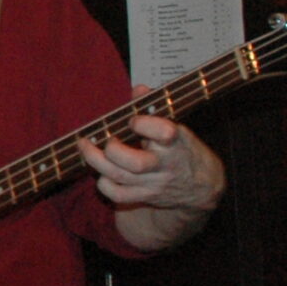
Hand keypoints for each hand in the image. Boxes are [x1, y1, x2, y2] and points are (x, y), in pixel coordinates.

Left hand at [82, 110, 224, 253]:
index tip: (133, 120)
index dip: (145, 124)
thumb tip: (138, 89)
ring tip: (86, 146)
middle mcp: (165, 165)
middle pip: (135, 163)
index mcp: (176, 142)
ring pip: (120, 176)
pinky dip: (104, 183)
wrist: (200, 185)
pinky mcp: (145, 196)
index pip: (164, 134)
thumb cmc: (182, 148)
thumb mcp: (176, 127)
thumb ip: (153, 107)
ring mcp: (154, 183)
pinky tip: (101, 171)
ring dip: (96, 161)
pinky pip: (118, 194)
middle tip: (105, 137)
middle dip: (113, 149)